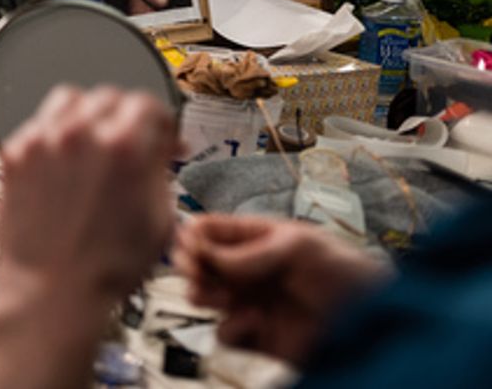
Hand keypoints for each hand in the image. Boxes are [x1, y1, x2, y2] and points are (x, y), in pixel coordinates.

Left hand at [0, 87, 177, 388]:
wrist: (54, 291)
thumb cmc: (104, 267)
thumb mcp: (159, 218)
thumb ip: (160, 171)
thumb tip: (161, 150)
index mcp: (123, 146)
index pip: (146, 103)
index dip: (160, 121)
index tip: (161, 135)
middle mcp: (79, 134)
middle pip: (108, 96)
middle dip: (126, 115)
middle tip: (131, 138)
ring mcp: (42, 141)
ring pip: (69, 100)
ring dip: (88, 114)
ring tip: (94, 140)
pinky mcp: (15, 154)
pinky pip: (38, 125)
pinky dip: (54, 133)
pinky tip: (63, 157)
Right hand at [173, 214, 391, 363]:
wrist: (374, 326)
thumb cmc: (348, 275)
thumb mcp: (298, 247)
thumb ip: (249, 251)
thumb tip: (207, 254)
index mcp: (257, 238)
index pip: (210, 229)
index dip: (193, 235)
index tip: (190, 246)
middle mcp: (249, 270)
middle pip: (198, 263)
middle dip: (190, 266)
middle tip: (194, 272)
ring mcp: (251, 302)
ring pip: (204, 298)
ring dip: (202, 295)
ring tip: (215, 296)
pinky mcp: (257, 336)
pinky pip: (226, 333)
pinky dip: (233, 329)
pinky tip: (254, 321)